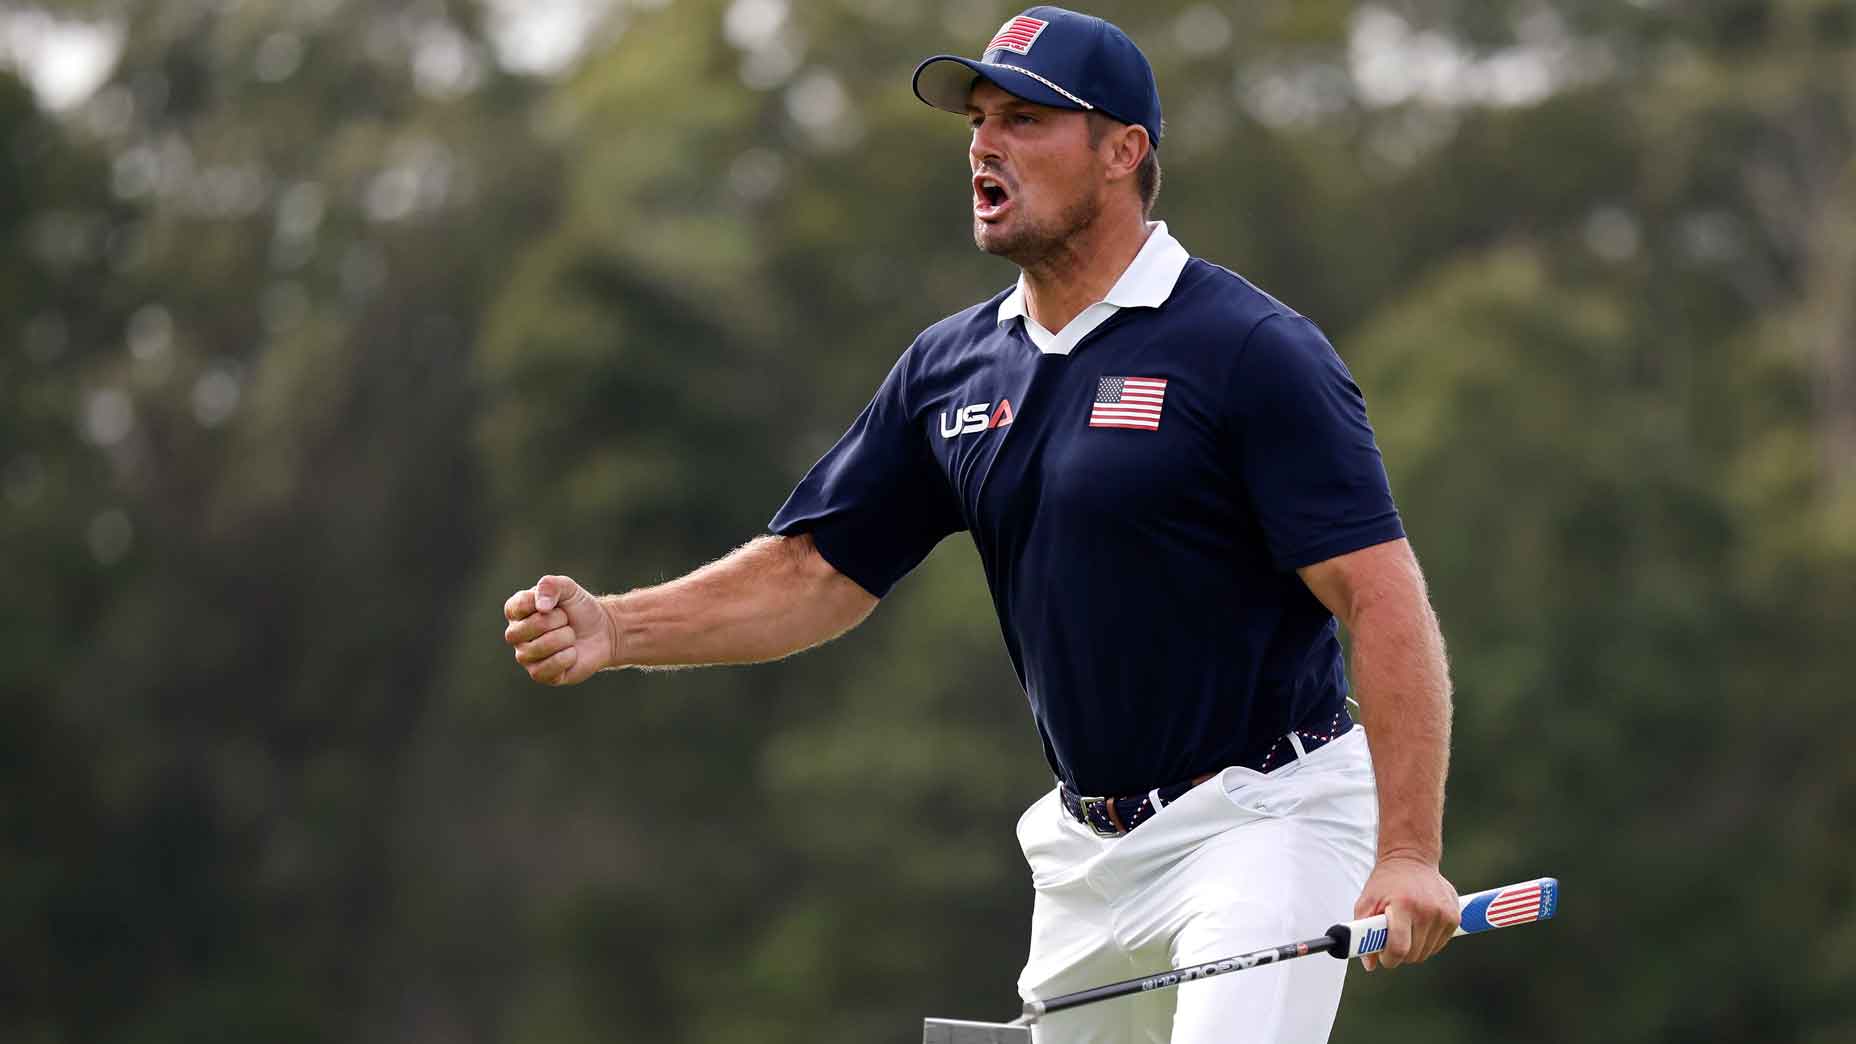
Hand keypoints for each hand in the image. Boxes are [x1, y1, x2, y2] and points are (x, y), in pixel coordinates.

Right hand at [503, 574, 617, 684]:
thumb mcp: (567, 588)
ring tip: (570, 636)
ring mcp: (525, 656)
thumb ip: (550, 585)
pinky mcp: (539, 674)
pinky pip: (548, 667)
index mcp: (516, 611)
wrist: (603, 631)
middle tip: (566, 621)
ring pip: (540, 648)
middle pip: (530, 627)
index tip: (558, 604)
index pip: (519, 606)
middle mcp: (515, 635)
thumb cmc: (579, 608)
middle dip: (558, 621)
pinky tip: (571, 653)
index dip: (546, 603)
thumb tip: (540, 606)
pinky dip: (567, 657)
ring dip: (565, 638)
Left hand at [1352, 856, 1457, 970]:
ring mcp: (1444, 914)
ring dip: (1414, 948)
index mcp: (1404, 905)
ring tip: (1405, 929)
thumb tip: (1370, 964)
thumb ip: (1363, 932)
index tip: (1384, 956)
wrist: (1411, 858)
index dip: (1389, 958)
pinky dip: (1428, 941)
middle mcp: (1427, 910)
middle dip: (1400, 954)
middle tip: (1391, 940)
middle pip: (1414, 954)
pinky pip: (1440, 944)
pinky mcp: (1455, 916)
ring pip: (1427, 952)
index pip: (1399, 948)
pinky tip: (1419, 926)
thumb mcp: (1367, 901)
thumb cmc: (1386, 881)